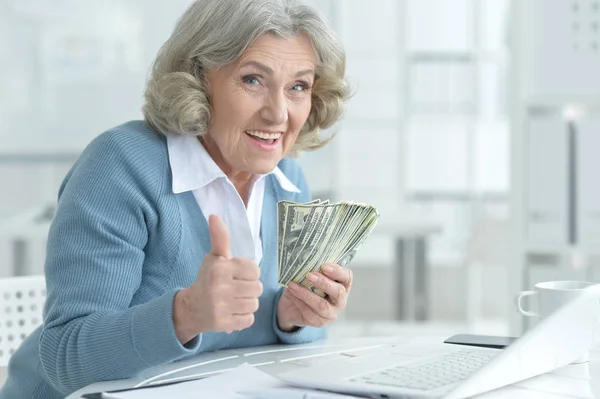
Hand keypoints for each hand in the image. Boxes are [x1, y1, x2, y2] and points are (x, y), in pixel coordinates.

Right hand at [173, 215, 262, 343]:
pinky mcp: (223, 324)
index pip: (255, 270)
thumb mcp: (214, 257)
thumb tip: (214, 216)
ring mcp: (221, 307)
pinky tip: (232, 312)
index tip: (238, 275)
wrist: (191, 309)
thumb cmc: (207, 279)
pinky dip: (243, 317)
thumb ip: (220, 238)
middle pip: (257, 288)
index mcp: (220, 267)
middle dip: (249, 289)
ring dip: (247, 303)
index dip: (249, 273)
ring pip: (254, 304)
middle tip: (236, 289)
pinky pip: (249, 319)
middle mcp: (219, 287)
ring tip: (234, 300)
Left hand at [277, 264, 351, 331]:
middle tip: (309, 275)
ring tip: (293, 285)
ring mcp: (331, 313)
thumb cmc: (305, 287)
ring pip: (322, 305)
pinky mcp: (319, 322)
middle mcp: (340, 300)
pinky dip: (298, 301)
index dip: (338, 271)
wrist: (292, 307)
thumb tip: (304, 260)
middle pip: (338, 292)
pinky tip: (291, 293)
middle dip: (323, 283)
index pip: (347, 277)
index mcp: (342, 285)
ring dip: (306, 294)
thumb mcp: (310, 276)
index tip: (325, 266)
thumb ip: (313, 269)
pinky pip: (309, 312)